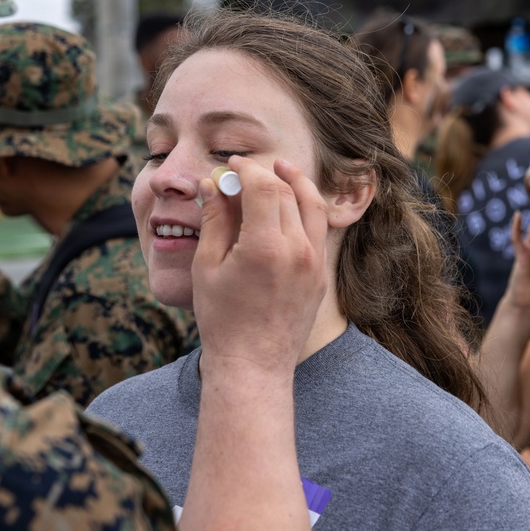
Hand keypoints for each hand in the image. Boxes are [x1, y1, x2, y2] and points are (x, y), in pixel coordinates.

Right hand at [192, 156, 328, 379]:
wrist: (253, 365)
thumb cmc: (222, 320)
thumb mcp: (207, 266)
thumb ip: (214, 220)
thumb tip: (211, 184)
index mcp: (265, 247)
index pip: (263, 187)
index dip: (247, 169)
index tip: (232, 165)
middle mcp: (298, 250)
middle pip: (288, 192)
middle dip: (266, 173)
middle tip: (246, 169)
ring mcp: (315, 264)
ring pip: (313, 206)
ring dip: (296, 182)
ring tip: (280, 169)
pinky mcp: (321, 276)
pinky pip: (318, 230)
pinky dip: (306, 209)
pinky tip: (290, 206)